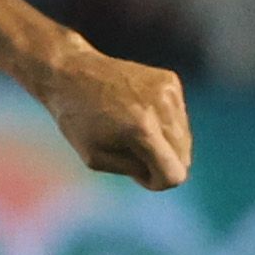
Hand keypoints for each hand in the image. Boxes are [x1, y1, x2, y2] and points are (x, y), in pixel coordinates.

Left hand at [39, 42, 192, 190]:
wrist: (70, 72)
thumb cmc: (77, 119)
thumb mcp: (97, 159)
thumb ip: (136, 171)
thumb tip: (167, 175)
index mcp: (143, 130)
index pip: (175, 175)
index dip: (157, 182)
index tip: (138, 173)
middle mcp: (161, 108)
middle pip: (183, 158)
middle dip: (161, 163)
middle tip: (130, 151)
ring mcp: (169, 91)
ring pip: (184, 138)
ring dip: (163, 143)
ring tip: (131, 129)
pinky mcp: (170, 80)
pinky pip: (179, 118)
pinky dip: (163, 122)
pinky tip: (137, 112)